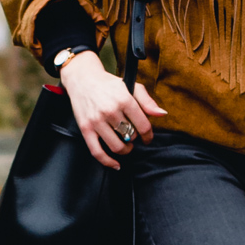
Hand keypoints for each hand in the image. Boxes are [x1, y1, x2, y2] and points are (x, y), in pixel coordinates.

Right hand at [58, 50, 166, 169]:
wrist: (83, 79)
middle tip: (132, 133)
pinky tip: (115, 164)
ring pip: (117, 146)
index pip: (143, 126)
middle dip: (134, 138)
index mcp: (124, 99)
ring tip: (126, 145)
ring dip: (125, 150)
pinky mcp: (85, 129)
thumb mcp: (131, 87)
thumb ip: (147, 101)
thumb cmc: (109, 84)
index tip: (148, 138)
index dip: (148, 135)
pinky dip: (108, 162)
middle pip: (131, 136)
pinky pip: (97, 152)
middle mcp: (110, 111)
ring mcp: (96, 121)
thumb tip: (161, 114)